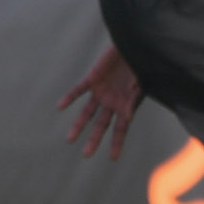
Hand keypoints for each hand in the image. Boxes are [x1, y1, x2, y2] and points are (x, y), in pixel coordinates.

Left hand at [59, 45, 146, 159]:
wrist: (134, 45)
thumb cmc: (142, 65)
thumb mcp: (142, 83)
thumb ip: (133, 100)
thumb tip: (127, 119)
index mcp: (126, 105)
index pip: (121, 129)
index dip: (117, 143)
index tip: (113, 158)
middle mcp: (112, 102)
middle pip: (101, 125)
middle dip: (95, 140)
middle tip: (87, 154)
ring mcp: (102, 91)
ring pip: (87, 113)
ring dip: (79, 125)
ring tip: (70, 139)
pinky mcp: (93, 78)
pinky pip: (79, 90)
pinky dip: (70, 98)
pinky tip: (60, 106)